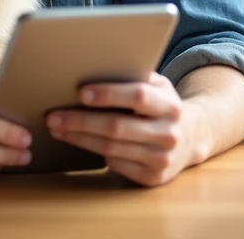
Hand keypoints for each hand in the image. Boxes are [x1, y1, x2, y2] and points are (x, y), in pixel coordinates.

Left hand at [47, 72, 203, 187]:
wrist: (190, 138)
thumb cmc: (160, 106)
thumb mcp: (158, 87)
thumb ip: (135, 77)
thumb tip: (93, 65)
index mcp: (170, 105)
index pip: (138, 96)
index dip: (109, 94)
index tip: (81, 92)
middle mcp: (169, 133)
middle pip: (117, 127)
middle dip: (80, 121)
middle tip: (53, 116)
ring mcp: (162, 159)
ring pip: (111, 148)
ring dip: (79, 138)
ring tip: (57, 128)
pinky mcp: (152, 177)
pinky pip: (115, 164)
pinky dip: (94, 152)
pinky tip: (77, 141)